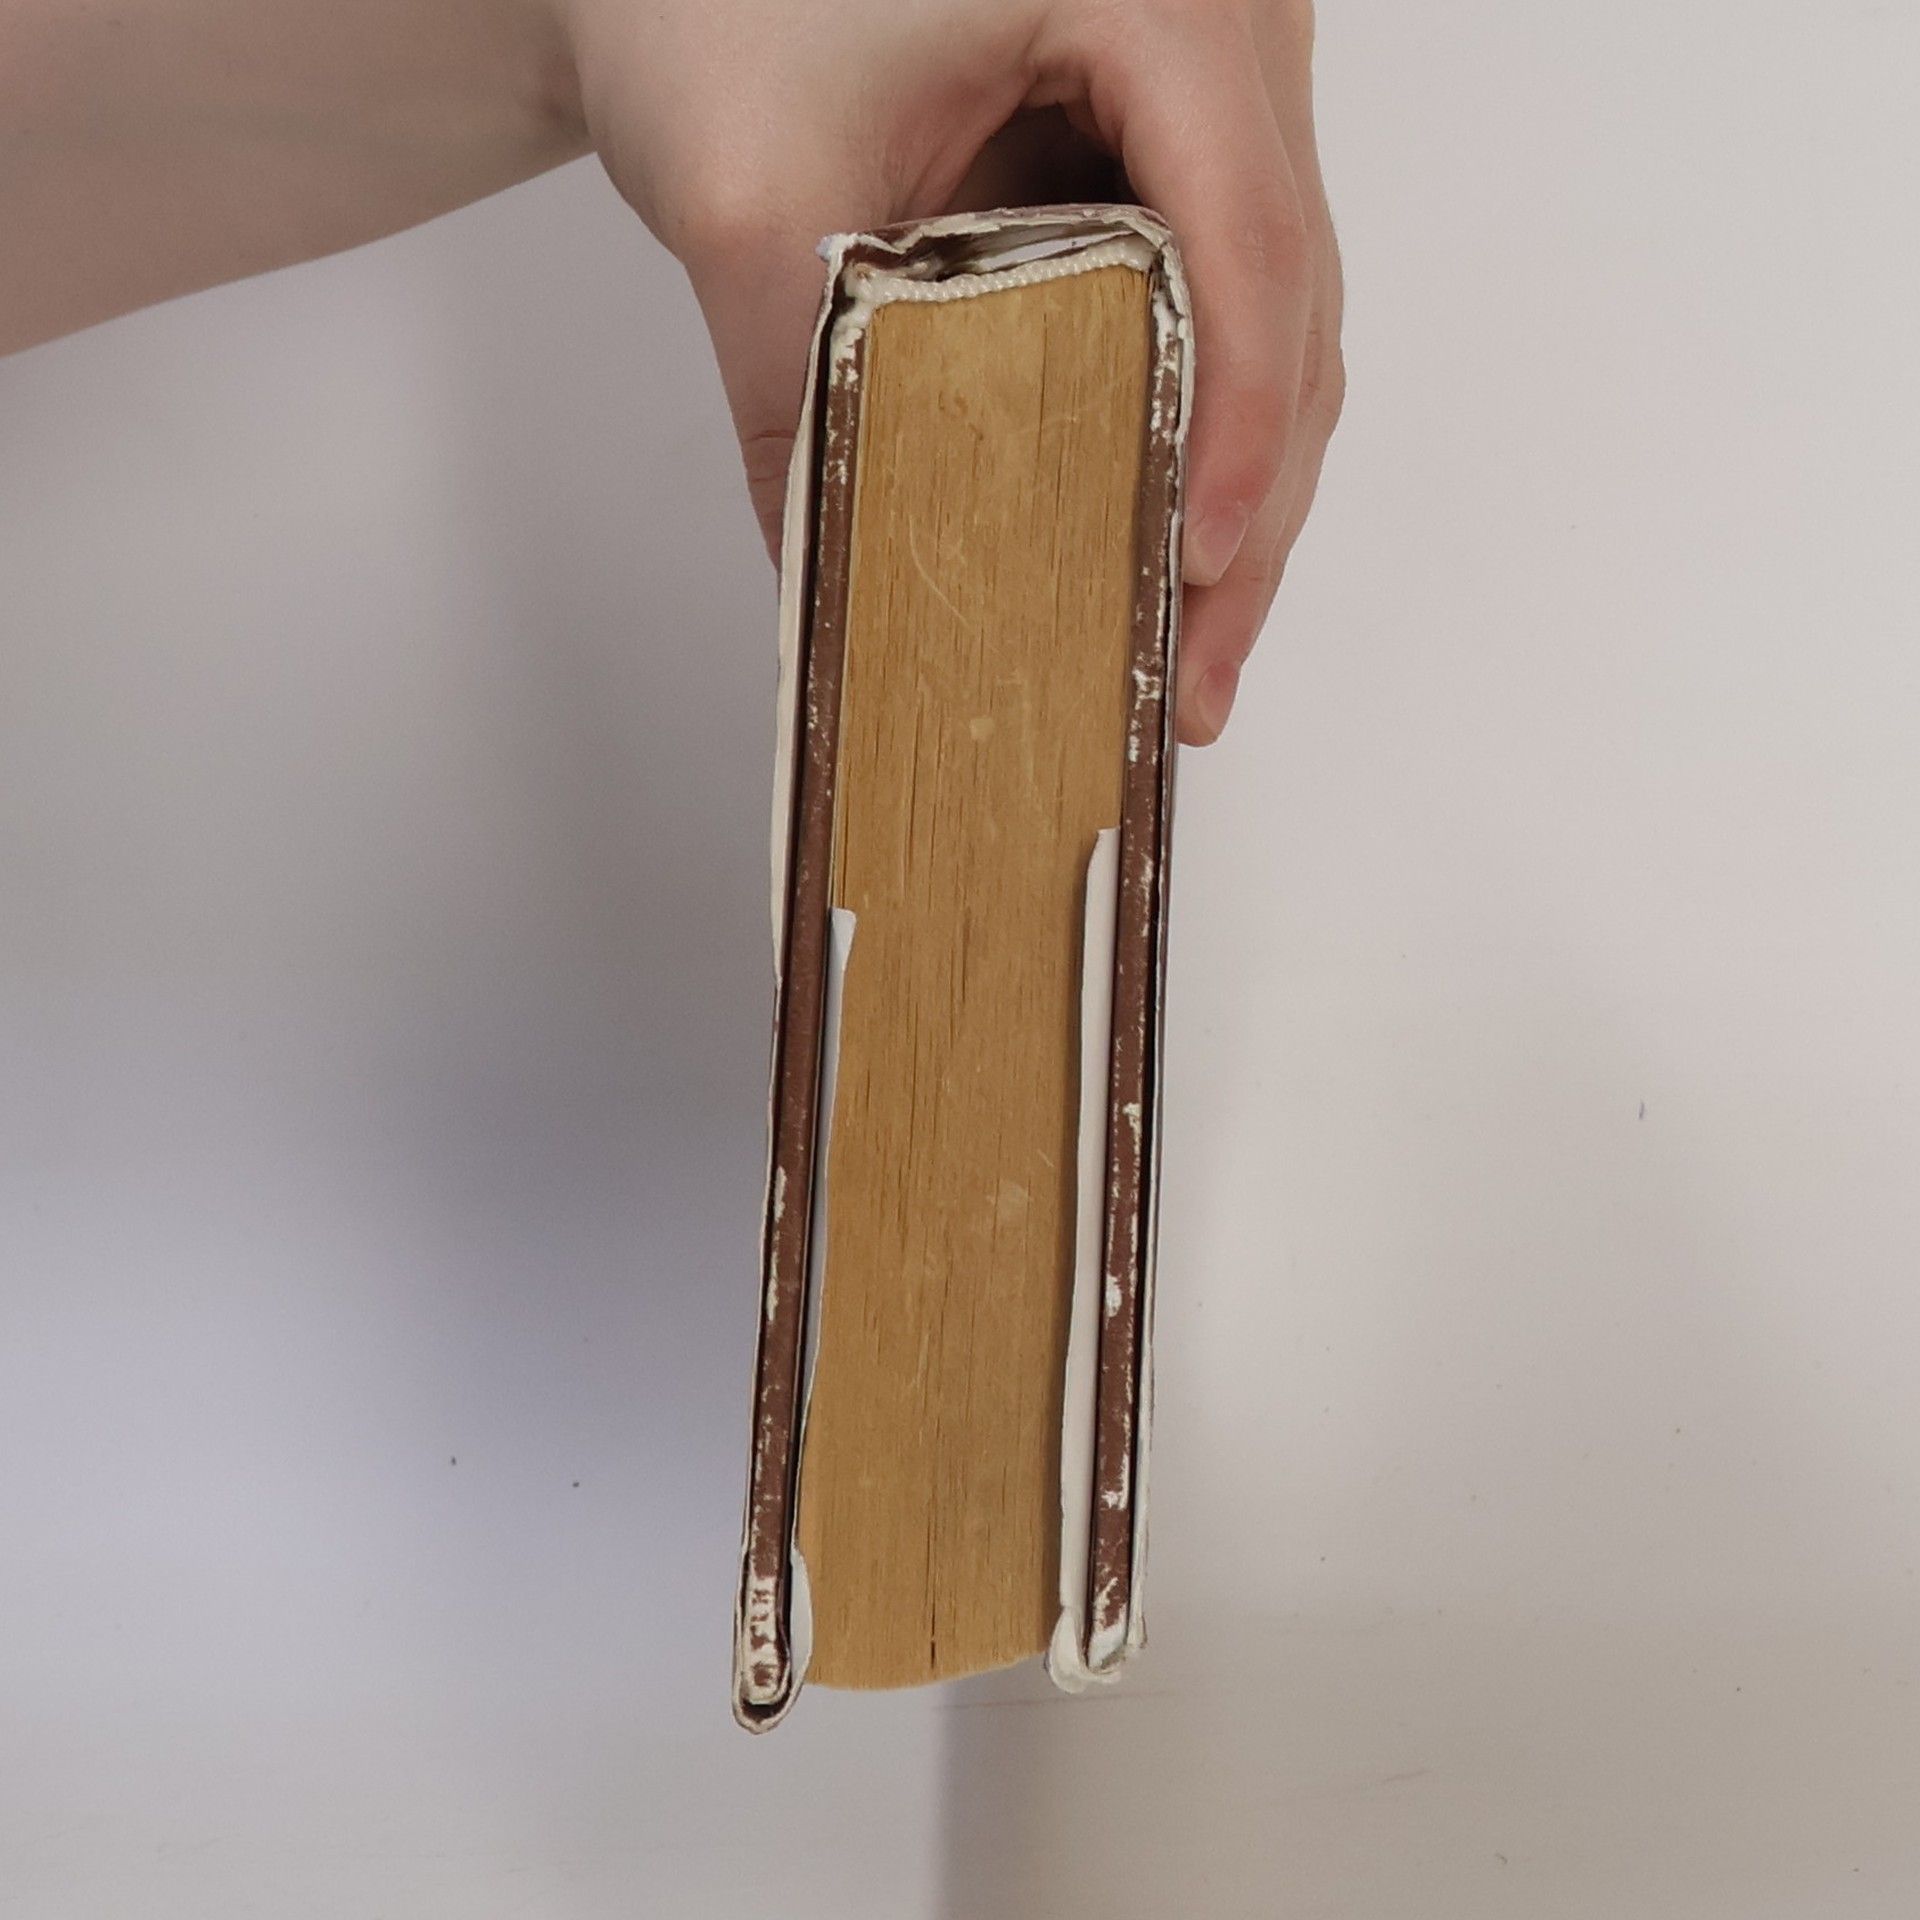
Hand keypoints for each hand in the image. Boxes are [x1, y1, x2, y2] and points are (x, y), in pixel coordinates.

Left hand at [567, 0, 1342, 744]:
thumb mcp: (750, 196)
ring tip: (1187, 642)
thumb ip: (800, 392)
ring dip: (1235, 482)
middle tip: (1198, 671)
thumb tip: (843, 580)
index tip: (1193, 564)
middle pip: (1288, 298)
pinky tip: (1157, 532)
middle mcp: (1226, 21)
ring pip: (1274, 311)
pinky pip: (1218, 292)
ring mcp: (1215, 78)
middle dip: (1248, 503)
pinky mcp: (1171, 133)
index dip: (1236, 422)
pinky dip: (1192, 418)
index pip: (1247, 235)